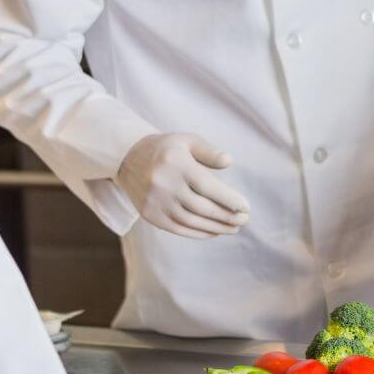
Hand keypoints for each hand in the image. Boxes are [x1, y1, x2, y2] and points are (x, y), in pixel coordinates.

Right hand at [116, 133, 249, 239]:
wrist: (128, 158)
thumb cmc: (167, 149)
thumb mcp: (187, 141)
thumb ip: (209, 151)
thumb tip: (229, 161)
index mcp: (176, 163)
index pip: (208, 186)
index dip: (229, 199)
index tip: (246, 207)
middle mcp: (163, 183)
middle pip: (202, 207)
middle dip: (227, 216)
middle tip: (244, 220)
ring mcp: (155, 201)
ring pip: (192, 221)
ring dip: (216, 227)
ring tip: (234, 227)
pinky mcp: (150, 215)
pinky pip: (179, 228)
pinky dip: (199, 232)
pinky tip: (215, 231)